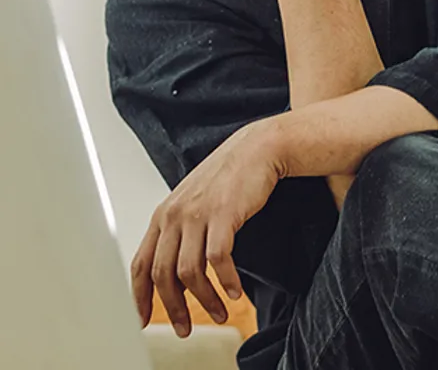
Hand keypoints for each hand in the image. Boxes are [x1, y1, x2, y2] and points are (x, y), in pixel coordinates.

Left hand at [130, 118, 283, 337]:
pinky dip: (226, 281)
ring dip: (205, 300)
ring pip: (189, 272)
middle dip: (174, 308)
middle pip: (162, 274)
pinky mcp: (224, 214)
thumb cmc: (230, 175)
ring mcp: (198, 213)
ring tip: (220, 313)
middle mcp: (175, 214)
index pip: (140, 263)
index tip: (143, 322)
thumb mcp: (194, 201)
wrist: (258, 148)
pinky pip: (219, 260)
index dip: (139, 298)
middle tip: (186, 328)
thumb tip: (175, 273)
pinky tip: (235, 292)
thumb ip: (180, 231)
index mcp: (164, 214)